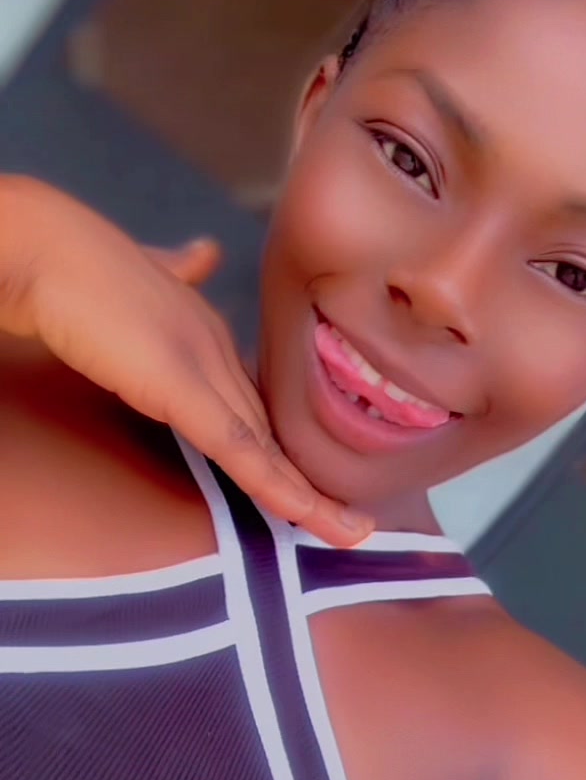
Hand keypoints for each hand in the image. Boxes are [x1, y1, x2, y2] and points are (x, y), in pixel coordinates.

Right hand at [0, 176, 372, 544]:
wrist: (42, 248)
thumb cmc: (72, 262)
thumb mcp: (140, 274)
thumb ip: (178, 273)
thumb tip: (203, 255)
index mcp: (205, 325)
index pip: (251, 398)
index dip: (278, 440)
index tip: (302, 475)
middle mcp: (217, 345)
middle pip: (270, 426)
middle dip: (308, 476)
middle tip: (346, 520)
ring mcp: (203, 365)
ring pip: (267, 444)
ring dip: (309, 494)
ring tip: (348, 531)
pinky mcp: (181, 386)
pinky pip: (238, 448)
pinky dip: (275, 485)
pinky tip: (306, 513)